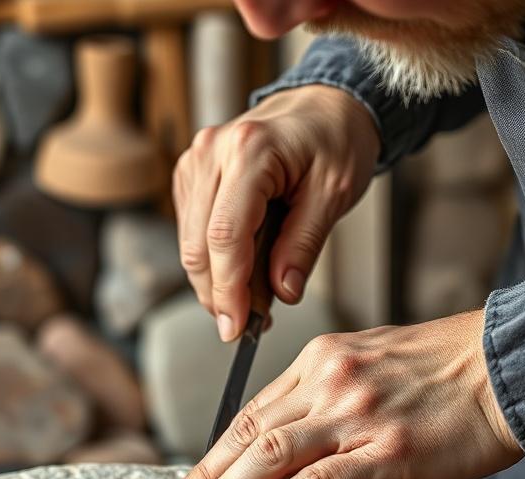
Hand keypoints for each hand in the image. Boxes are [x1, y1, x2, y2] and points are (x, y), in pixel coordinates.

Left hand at [162, 310, 523, 478]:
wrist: (511, 362)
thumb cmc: (445, 369)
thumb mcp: (371, 362)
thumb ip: (325, 394)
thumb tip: (288, 436)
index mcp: (320, 361)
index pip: (252, 413)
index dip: (214, 454)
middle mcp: (329, 382)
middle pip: (250, 435)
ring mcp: (356, 415)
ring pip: (272, 457)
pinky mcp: (388, 450)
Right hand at [173, 85, 379, 341]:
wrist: (324, 104)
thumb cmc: (335, 141)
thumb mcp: (335, 194)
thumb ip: (304, 244)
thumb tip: (282, 293)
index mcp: (250, 150)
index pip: (225, 235)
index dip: (228, 289)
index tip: (238, 328)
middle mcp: (212, 151)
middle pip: (198, 244)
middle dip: (219, 294)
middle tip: (247, 327)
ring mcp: (195, 161)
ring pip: (189, 243)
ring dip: (215, 282)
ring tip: (252, 301)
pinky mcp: (191, 175)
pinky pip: (192, 232)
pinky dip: (212, 261)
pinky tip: (241, 271)